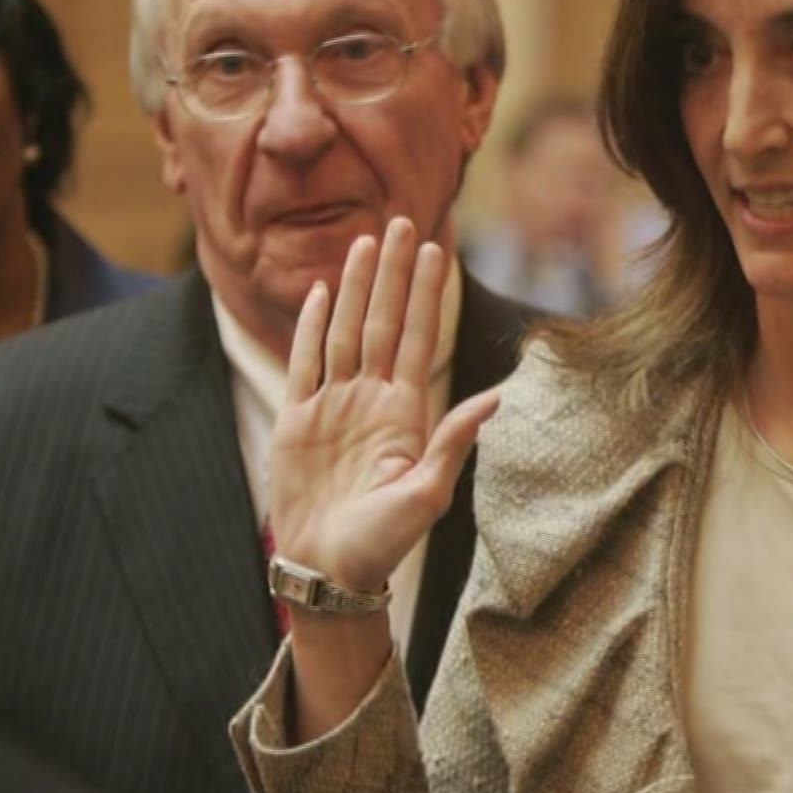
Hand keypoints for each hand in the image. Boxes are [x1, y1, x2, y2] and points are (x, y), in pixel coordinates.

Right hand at [268, 217, 499, 592]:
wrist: (329, 570)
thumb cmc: (382, 544)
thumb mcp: (427, 495)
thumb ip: (453, 443)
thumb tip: (496, 399)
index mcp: (405, 413)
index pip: (417, 338)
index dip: (424, 294)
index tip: (435, 249)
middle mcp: (371, 400)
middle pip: (382, 321)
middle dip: (392, 273)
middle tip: (402, 222)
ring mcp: (333, 406)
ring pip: (344, 331)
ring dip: (353, 287)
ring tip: (365, 243)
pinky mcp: (296, 421)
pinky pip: (304, 363)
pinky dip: (310, 327)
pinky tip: (319, 293)